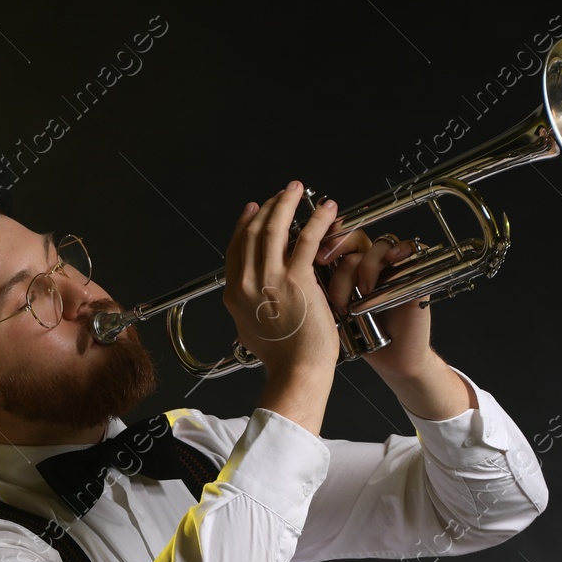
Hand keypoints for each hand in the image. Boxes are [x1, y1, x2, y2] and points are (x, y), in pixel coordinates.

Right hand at [223, 180, 339, 376]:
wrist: (295, 371)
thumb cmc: (281, 358)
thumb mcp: (249, 330)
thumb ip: (247, 307)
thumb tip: (248, 295)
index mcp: (234, 294)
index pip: (236, 247)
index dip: (246, 223)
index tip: (255, 208)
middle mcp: (246, 282)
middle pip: (253, 232)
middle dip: (268, 207)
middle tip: (282, 194)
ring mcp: (269, 279)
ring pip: (274, 228)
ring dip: (287, 203)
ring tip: (297, 190)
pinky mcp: (295, 279)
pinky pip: (307, 239)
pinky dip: (318, 219)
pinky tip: (327, 209)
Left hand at [316, 228, 433, 377]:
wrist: (390, 358)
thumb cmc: (360, 338)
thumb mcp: (327, 310)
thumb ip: (312, 288)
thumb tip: (287, 270)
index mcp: (348, 269)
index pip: (335, 238)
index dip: (321, 238)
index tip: (305, 252)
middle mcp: (370, 264)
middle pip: (355, 235)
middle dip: (337, 244)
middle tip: (322, 261)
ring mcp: (392, 268)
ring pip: (377, 245)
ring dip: (364, 265)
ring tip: (359, 292)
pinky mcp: (413, 274)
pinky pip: (409, 250)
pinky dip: (398, 252)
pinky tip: (388, 264)